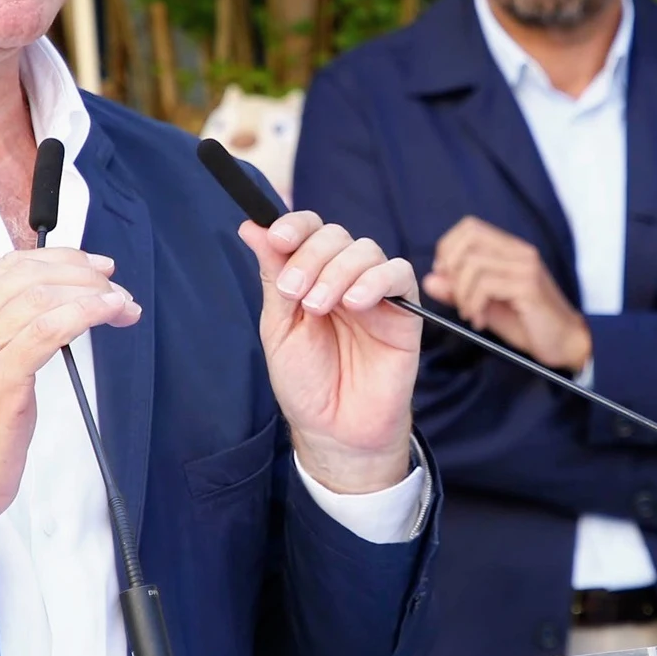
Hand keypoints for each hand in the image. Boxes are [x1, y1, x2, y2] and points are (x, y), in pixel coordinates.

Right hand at [0, 249, 140, 553]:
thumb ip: (9, 338)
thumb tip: (59, 311)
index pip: (10, 268)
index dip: (60, 259)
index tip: (94, 267)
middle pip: (29, 275)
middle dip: (82, 273)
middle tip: (115, 287)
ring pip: (41, 297)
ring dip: (92, 293)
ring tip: (121, 304)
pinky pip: (48, 329)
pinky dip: (85, 313)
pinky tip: (108, 313)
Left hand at [240, 211, 419, 495]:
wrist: (335, 430)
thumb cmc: (306, 382)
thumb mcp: (279, 327)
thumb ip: (273, 275)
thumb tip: (251, 226)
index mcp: (310, 276)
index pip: (308, 230)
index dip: (294, 225)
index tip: (277, 238)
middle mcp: (343, 277)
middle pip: (334, 235)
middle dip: (310, 256)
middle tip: (295, 293)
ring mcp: (375, 292)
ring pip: (365, 249)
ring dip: (337, 271)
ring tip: (319, 307)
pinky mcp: (404, 311)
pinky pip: (398, 273)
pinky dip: (375, 279)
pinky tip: (356, 303)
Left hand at [421, 216, 589, 371]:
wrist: (565, 343)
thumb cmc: (527, 323)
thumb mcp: (485, 305)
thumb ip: (458, 291)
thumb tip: (430, 279)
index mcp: (510, 250)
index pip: (470, 227)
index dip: (448, 248)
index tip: (445, 277)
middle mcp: (520, 252)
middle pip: (468, 238)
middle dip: (451, 267)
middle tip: (456, 295)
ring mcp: (526, 267)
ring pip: (473, 264)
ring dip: (462, 294)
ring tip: (471, 314)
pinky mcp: (529, 286)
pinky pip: (486, 285)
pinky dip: (474, 304)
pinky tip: (480, 320)